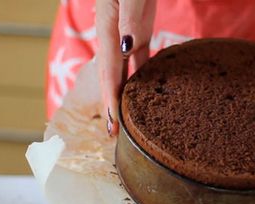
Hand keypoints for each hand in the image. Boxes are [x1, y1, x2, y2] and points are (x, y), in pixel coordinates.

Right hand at [96, 0, 155, 135]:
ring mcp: (128, 35)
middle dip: (113, 106)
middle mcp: (116, 37)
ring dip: (125, 96)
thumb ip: (129, 17)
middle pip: (112, 78)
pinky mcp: (141, 30)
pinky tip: (145, 91)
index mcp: (110, 30)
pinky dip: (142, 77)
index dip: (110, 101)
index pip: (109, 73)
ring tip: (127, 120)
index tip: (114, 126)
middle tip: (114, 135)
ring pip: (125, 72)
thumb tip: (125, 48)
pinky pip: (140, 59)